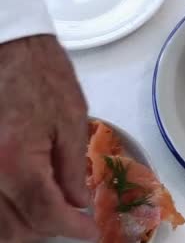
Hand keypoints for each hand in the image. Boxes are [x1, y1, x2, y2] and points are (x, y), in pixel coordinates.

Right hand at [0, 35, 97, 241]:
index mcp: (17, 160)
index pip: (46, 214)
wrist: (8, 46)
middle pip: (13, 228)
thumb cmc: (41, 74)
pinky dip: (4, 214)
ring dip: (22, 228)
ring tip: (50, 215)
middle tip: (72, 221)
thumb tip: (79, 204)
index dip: (72, 229)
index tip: (90, 232)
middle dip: (47, 230)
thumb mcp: (71, 119)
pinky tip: (22, 204)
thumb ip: (72, 168)